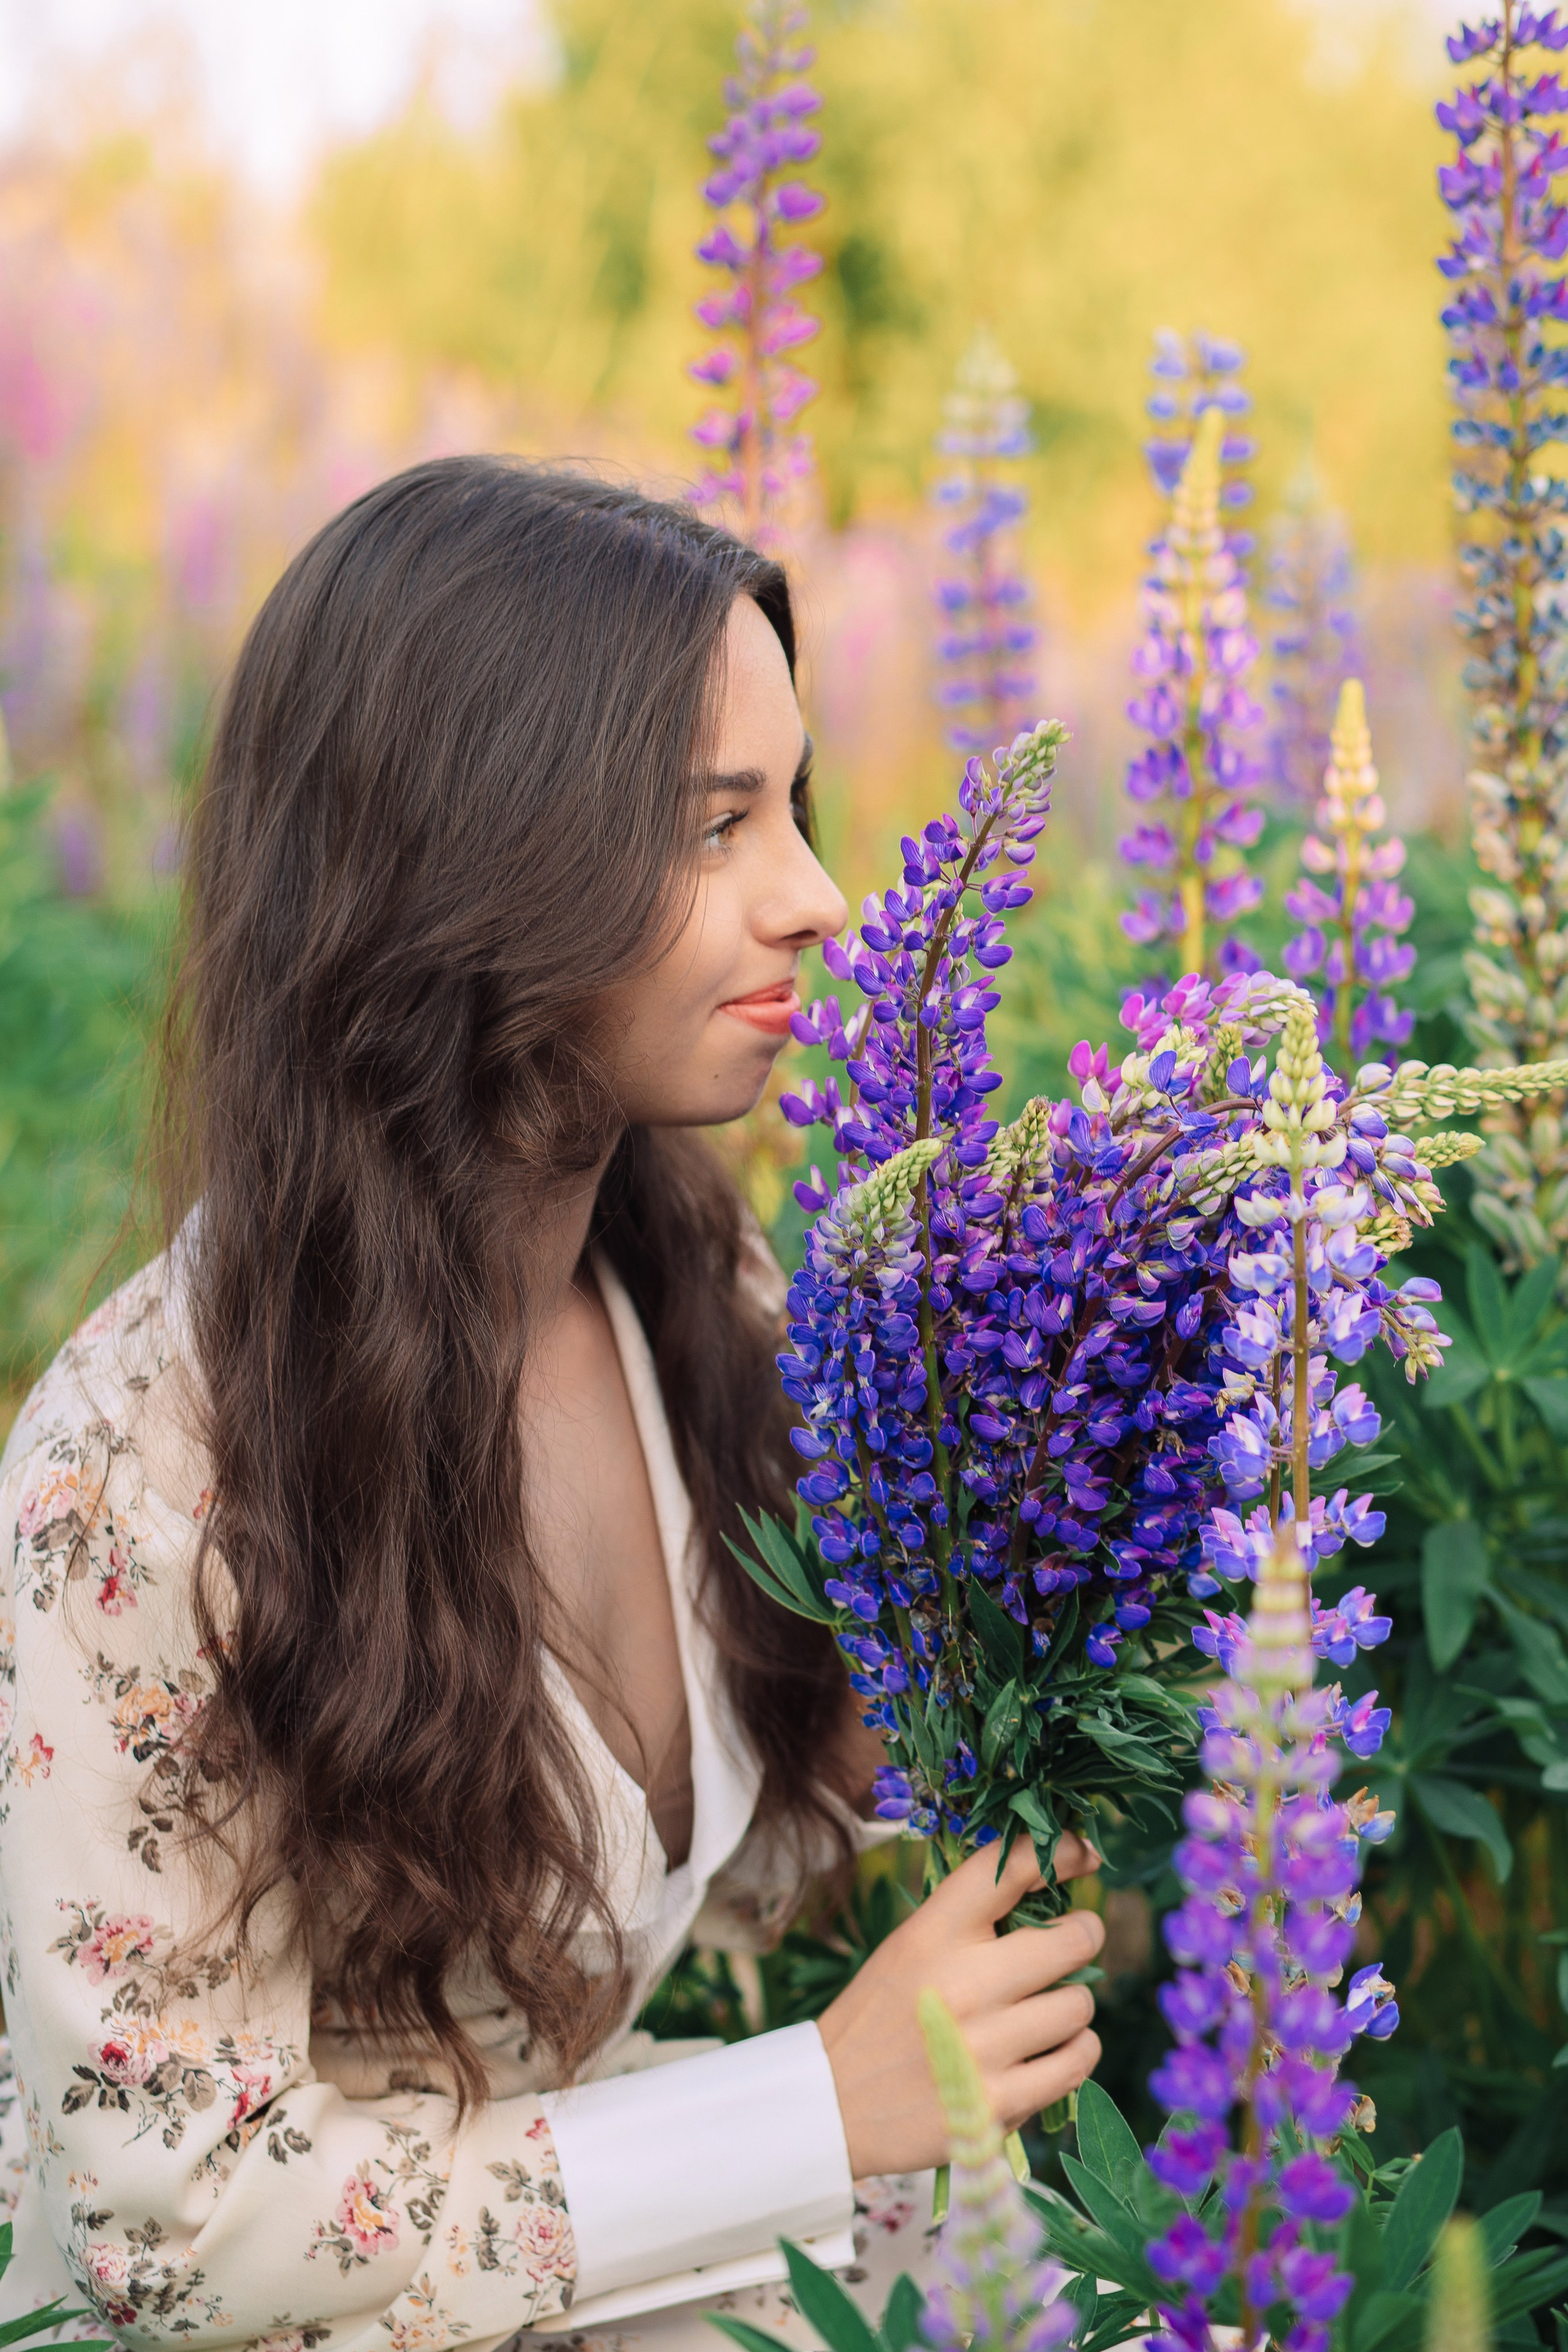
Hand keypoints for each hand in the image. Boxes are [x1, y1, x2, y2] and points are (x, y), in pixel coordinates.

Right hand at [816, 1833, 1103, 2177]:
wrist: (833, 2104)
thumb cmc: (880, 2013)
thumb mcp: (909, 1945)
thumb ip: (969, 1918)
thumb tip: (1050, 1886)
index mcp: (933, 1933)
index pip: (1009, 1869)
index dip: (1061, 1851)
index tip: (1082, 1853)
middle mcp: (963, 1984)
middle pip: (1072, 1940)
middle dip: (1081, 1936)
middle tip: (1071, 1943)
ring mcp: (982, 2048)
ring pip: (1080, 2005)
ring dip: (1071, 2005)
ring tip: (1046, 2010)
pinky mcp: (997, 2105)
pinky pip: (1076, 2062)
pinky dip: (1074, 2051)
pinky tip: (1053, 2049)